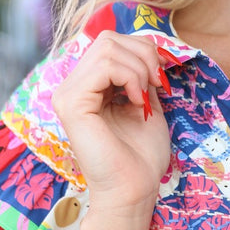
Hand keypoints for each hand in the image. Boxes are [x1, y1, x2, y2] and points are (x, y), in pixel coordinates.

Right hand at [52, 31, 171, 212]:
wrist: (133, 190)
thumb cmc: (141, 157)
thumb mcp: (146, 105)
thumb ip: (141, 76)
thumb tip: (149, 49)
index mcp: (88, 87)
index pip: (111, 43)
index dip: (142, 51)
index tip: (161, 81)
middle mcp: (73, 87)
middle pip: (108, 38)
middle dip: (143, 54)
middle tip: (158, 85)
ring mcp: (68, 94)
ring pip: (107, 47)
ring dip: (139, 68)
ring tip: (145, 98)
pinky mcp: (71, 103)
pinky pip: (105, 66)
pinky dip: (130, 77)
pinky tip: (137, 102)